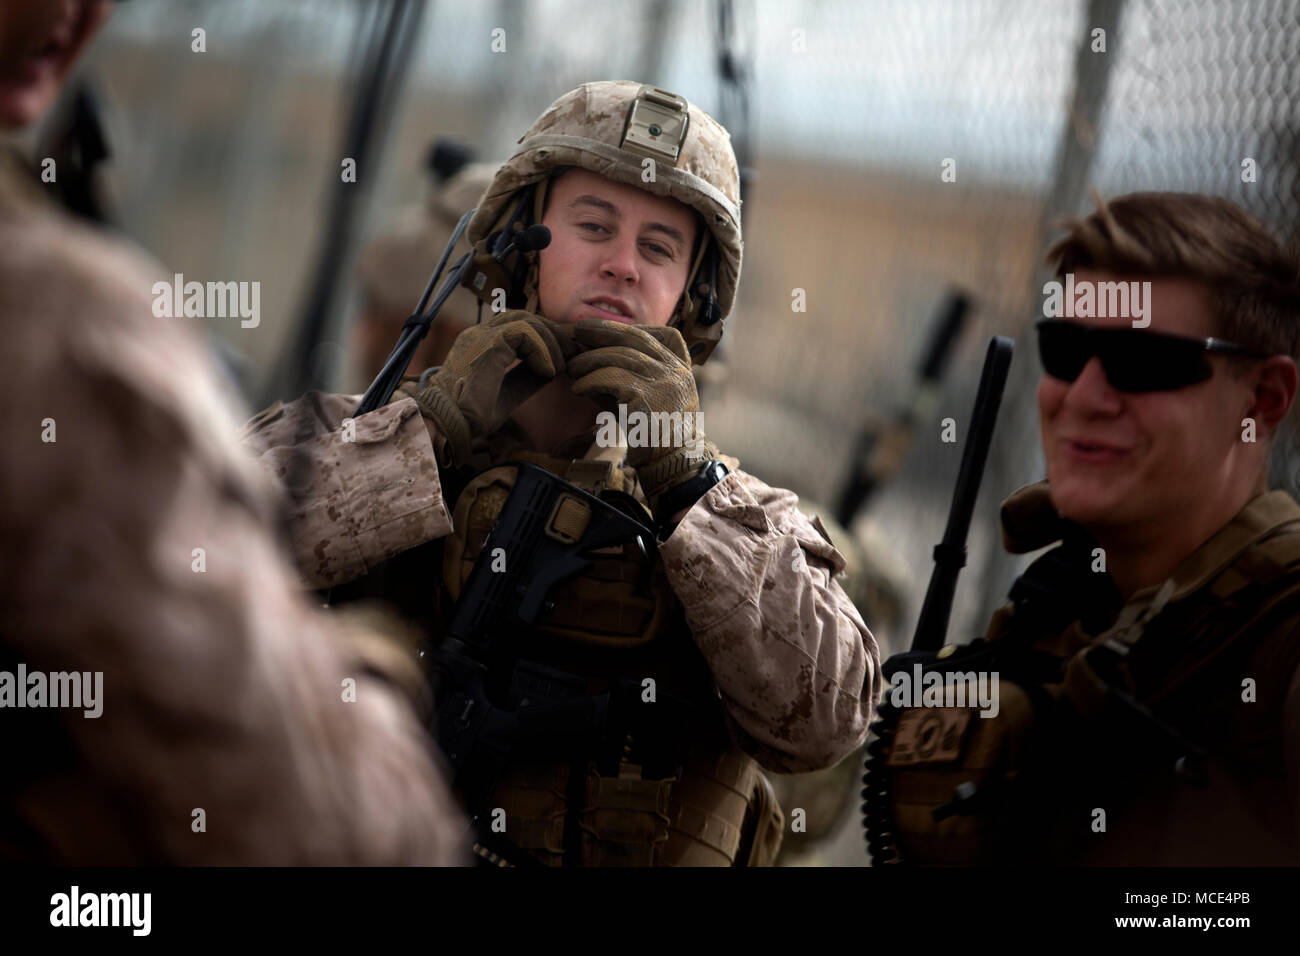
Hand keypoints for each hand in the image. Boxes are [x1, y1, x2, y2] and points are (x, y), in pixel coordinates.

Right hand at [416, 311, 572, 465]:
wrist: (450, 427)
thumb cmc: (472, 417)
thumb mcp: (508, 393)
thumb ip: (526, 377)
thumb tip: (552, 368)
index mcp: (480, 343)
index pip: (517, 325)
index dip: (544, 337)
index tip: (563, 357)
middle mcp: (478, 334)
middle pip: (524, 316)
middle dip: (552, 333)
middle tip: (573, 354)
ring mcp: (480, 336)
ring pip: (526, 320)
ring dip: (550, 343)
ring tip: (560, 369)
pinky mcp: (486, 344)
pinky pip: (524, 333)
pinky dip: (541, 351)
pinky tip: (547, 372)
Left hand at [566, 321, 711, 501]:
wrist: (672, 466)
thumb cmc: (655, 436)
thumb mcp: (648, 399)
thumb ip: (629, 377)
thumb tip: (592, 359)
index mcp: (681, 368)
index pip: (658, 334)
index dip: (627, 328)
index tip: (601, 329)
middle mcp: (676, 370)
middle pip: (636, 338)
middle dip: (603, 331)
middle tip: (577, 330)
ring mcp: (664, 382)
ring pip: (620, 356)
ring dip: (590, 360)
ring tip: (571, 368)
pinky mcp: (648, 397)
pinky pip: (611, 378)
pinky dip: (589, 381)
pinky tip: (577, 388)